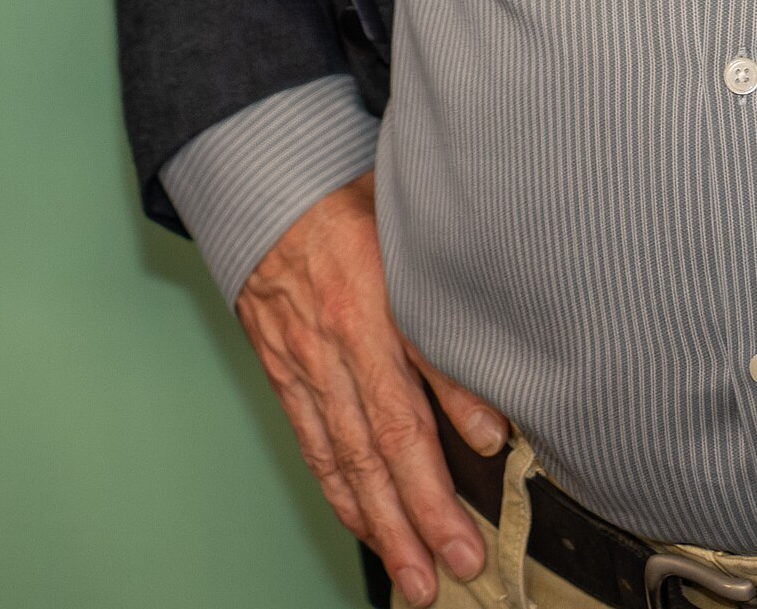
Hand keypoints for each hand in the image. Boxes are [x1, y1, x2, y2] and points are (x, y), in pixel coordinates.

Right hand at [234, 171, 508, 606]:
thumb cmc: (351, 199)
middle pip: (379, 447)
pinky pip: (315, 447)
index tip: (484, 486)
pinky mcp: (285, 377)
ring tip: (414, 575)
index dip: (446, 450)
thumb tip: (489, 402)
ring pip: (345, 461)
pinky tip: (367, 525)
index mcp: (370, 303)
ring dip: (381, 524)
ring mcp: (305, 367)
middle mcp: (335, 346)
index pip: (410, 397)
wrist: (268, 187)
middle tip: (455, 567)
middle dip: (418, 516)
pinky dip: (342, 494)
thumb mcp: (411, 233)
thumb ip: (447, 311)